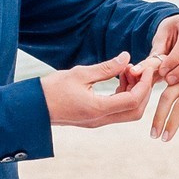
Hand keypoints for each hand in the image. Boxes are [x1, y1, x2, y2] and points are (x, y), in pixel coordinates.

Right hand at [40, 53, 161, 128]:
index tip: (145, 67)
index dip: (144, 83)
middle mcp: (101, 119)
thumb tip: (126, 57)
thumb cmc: (52, 89)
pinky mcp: (95, 119)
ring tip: (126, 72)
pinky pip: (118, 111)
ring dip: (134, 93)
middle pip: (136, 110)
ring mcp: (98, 121)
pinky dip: (124, 96)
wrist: (33, 107)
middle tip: (138, 70)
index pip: (133, 100)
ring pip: (128, 112)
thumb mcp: (80, 73)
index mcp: (98, 108)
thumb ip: (106, 68)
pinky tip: (119, 80)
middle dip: (143, 90)